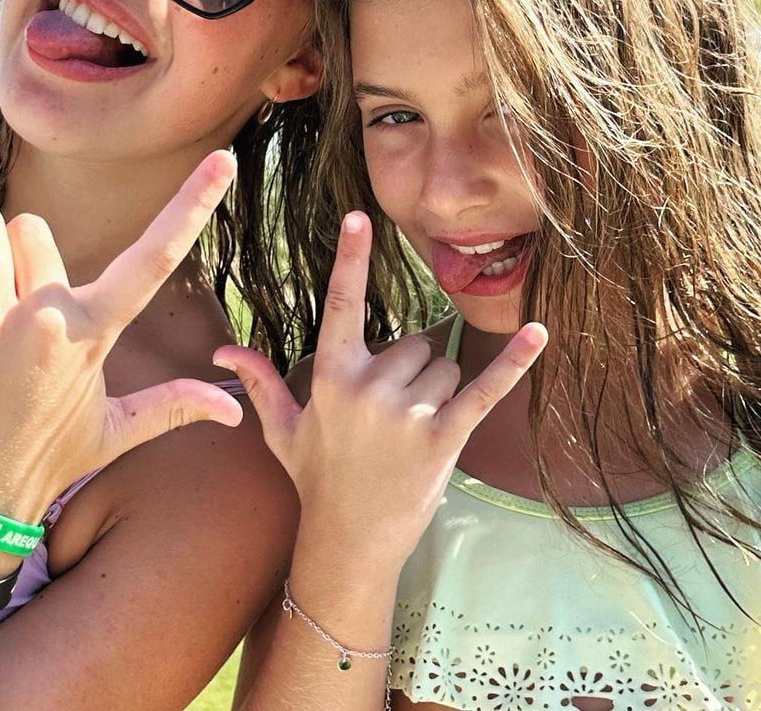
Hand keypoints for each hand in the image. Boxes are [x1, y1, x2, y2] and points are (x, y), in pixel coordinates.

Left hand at [0, 148, 243, 527]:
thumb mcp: (114, 431)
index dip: (191, 207)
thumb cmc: (43, 459)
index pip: (154, 259)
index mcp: (92, 333)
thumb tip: (234, 406)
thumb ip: (173, 407)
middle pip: (34, 226)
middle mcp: (46, 316)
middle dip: (21, 253)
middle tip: (11, 309)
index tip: (222, 163)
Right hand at [213, 212, 547, 563]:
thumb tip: (222, 350)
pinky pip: (485, 390)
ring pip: (445, 366)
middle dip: (412, 369)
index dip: (350, 258)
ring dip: (439, 389)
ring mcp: (409, 414)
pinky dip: (514, 362)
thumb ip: (260, 380)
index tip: (360, 217)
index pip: (341, 305)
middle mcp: (370, 389)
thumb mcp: (281, 428)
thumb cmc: (315, 479)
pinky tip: (538, 333)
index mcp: (332, 378)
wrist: (349, 542)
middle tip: (391, 414)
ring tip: (412, 430)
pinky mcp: (445, 439)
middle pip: (415, 344)